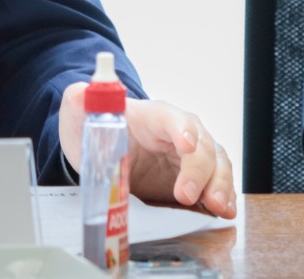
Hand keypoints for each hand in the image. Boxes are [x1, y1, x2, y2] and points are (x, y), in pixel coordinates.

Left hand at [59, 84, 236, 218]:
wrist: (105, 147)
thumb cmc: (98, 127)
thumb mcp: (80, 114)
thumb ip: (78, 101)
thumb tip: (80, 93)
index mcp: (151, 115)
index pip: (172, 117)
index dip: (181, 129)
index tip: (186, 145)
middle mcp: (178, 131)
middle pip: (202, 144)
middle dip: (200, 170)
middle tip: (186, 195)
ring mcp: (191, 155)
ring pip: (218, 163)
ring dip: (220, 184)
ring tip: (217, 207)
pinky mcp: (196, 177)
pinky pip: (217, 183)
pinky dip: (224, 196)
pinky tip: (224, 211)